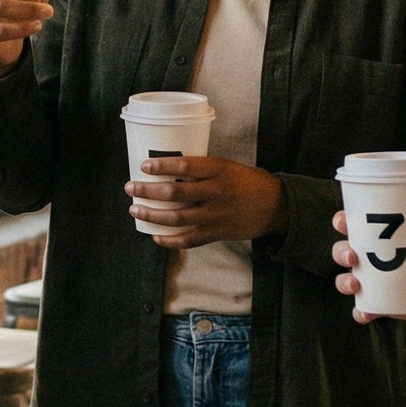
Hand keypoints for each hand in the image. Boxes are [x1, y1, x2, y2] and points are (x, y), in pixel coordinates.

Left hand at [126, 154, 284, 244]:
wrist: (275, 206)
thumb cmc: (247, 181)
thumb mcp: (227, 166)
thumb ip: (202, 169)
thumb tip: (168, 167)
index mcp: (219, 170)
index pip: (184, 167)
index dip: (161, 167)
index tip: (144, 166)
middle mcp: (216, 193)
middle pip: (175, 193)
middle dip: (148, 191)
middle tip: (130, 188)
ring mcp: (216, 215)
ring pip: (178, 218)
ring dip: (152, 215)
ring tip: (134, 209)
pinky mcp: (218, 233)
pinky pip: (189, 240)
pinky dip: (170, 240)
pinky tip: (155, 236)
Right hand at [331, 218, 405, 323]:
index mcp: (384, 238)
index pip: (355, 225)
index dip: (342, 222)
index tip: (343, 222)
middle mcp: (373, 259)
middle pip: (344, 251)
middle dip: (341, 252)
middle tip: (353, 257)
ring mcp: (375, 283)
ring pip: (347, 280)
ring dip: (345, 282)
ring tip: (356, 285)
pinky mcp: (382, 305)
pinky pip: (364, 309)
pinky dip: (361, 312)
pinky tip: (366, 314)